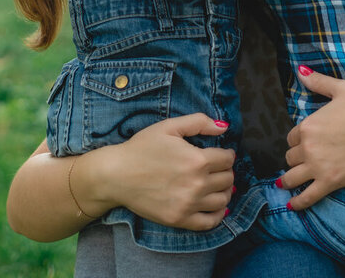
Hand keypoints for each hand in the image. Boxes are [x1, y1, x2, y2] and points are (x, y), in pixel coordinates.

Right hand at [98, 114, 235, 229]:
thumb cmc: (141, 148)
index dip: (227, 154)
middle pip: (228, 179)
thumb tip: (224, 127)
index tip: (221, 154)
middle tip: (217, 168)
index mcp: (197, 160)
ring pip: (223, 200)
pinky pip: (210, 222)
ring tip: (216, 185)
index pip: (228, 159)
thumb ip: (199, 122)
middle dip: (225, 171)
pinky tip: (215, 206)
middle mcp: (196, 184)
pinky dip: (218, 214)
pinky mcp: (179, 219)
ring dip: (224, 191)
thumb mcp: (169, 127)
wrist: (116, 175)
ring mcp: (188, 204)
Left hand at [277, 67, 344, 210]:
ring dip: (288, 180)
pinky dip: (297, 203)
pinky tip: (292, 205)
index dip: (299, 140)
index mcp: (308, 125)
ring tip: (286, 184)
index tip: (306, 143)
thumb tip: (300, 71)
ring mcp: (318, 166)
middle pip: (291, 157)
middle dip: (296, 158)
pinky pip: (307, 196)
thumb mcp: (341, 89)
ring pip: (292, 177)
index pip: (292, 137)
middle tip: (304, 161)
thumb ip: (319, 82)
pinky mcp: (330, 182)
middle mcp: (308, 147)